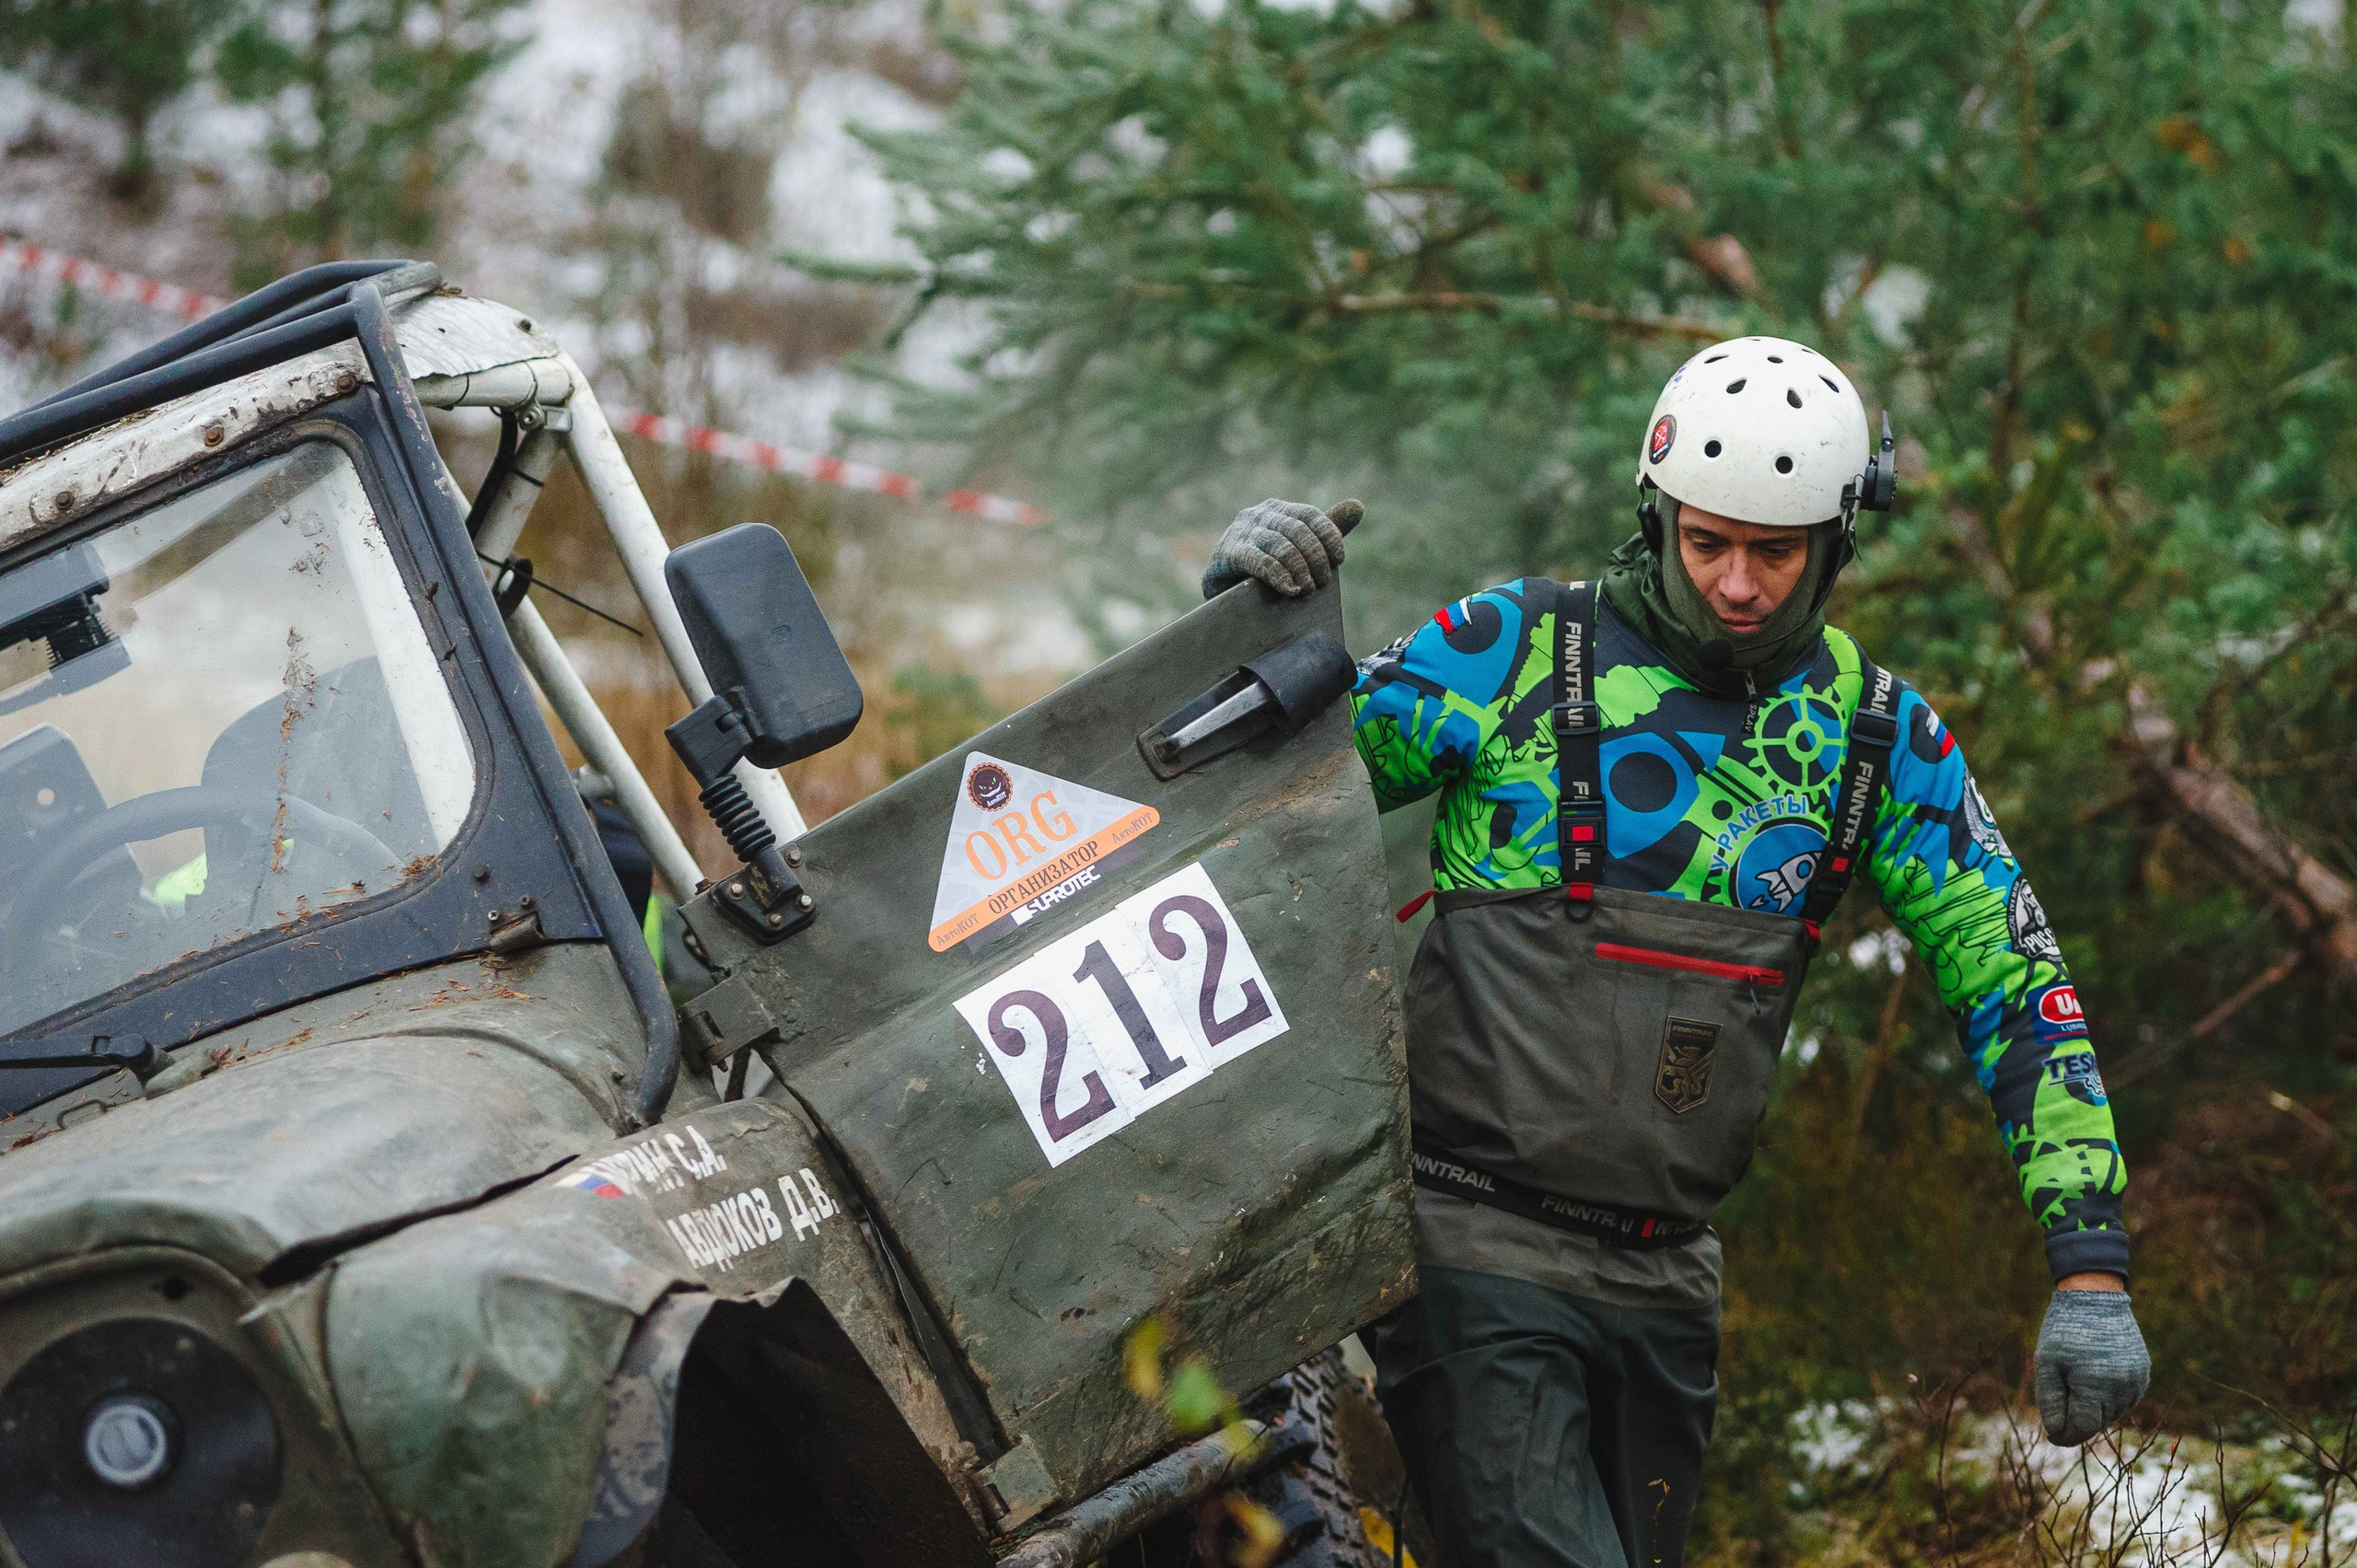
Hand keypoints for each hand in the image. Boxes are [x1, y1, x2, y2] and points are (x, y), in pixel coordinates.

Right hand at [1202, 499, 1362, 599]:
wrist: (1225, 596)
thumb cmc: (1264, 570)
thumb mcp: (1297, 547)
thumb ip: (1324, 530)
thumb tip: (1358, 506)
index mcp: (1277, 509)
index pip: (1310, 515)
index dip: (1329, 536)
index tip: (1339, 560)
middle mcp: (1258, 514)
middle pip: (1297, 530)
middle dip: (1315, 558)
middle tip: (1322, 583)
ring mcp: (1241, 532)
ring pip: (1281, 546)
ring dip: (1300, 570)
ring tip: (1307, 590)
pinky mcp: (1228, 554)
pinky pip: (1260, 562)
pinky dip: (1279, 576)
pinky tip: (1290, 590)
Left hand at [2033, 1284, 2149, 1445]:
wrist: (2095, 1296)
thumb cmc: (2065, 1330)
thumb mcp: (2047, 1363)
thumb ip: (2051, 1402)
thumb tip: (2056, 1434)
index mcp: (2095, 1385)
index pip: (2082, 1428)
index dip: (2064, 1435)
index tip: (2052, 1433)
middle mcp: (2122, 1387)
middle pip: (2096, 1423)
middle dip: (2077, 1416)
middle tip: (2062, 1390)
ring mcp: (2136, 1381)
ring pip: (2111, 1413)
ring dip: (2093, 1406)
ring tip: (2078, 1376)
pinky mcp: (2143, 1374)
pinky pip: (2124, 1399)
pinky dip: (2108, 1396)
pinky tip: (2095, 1374)